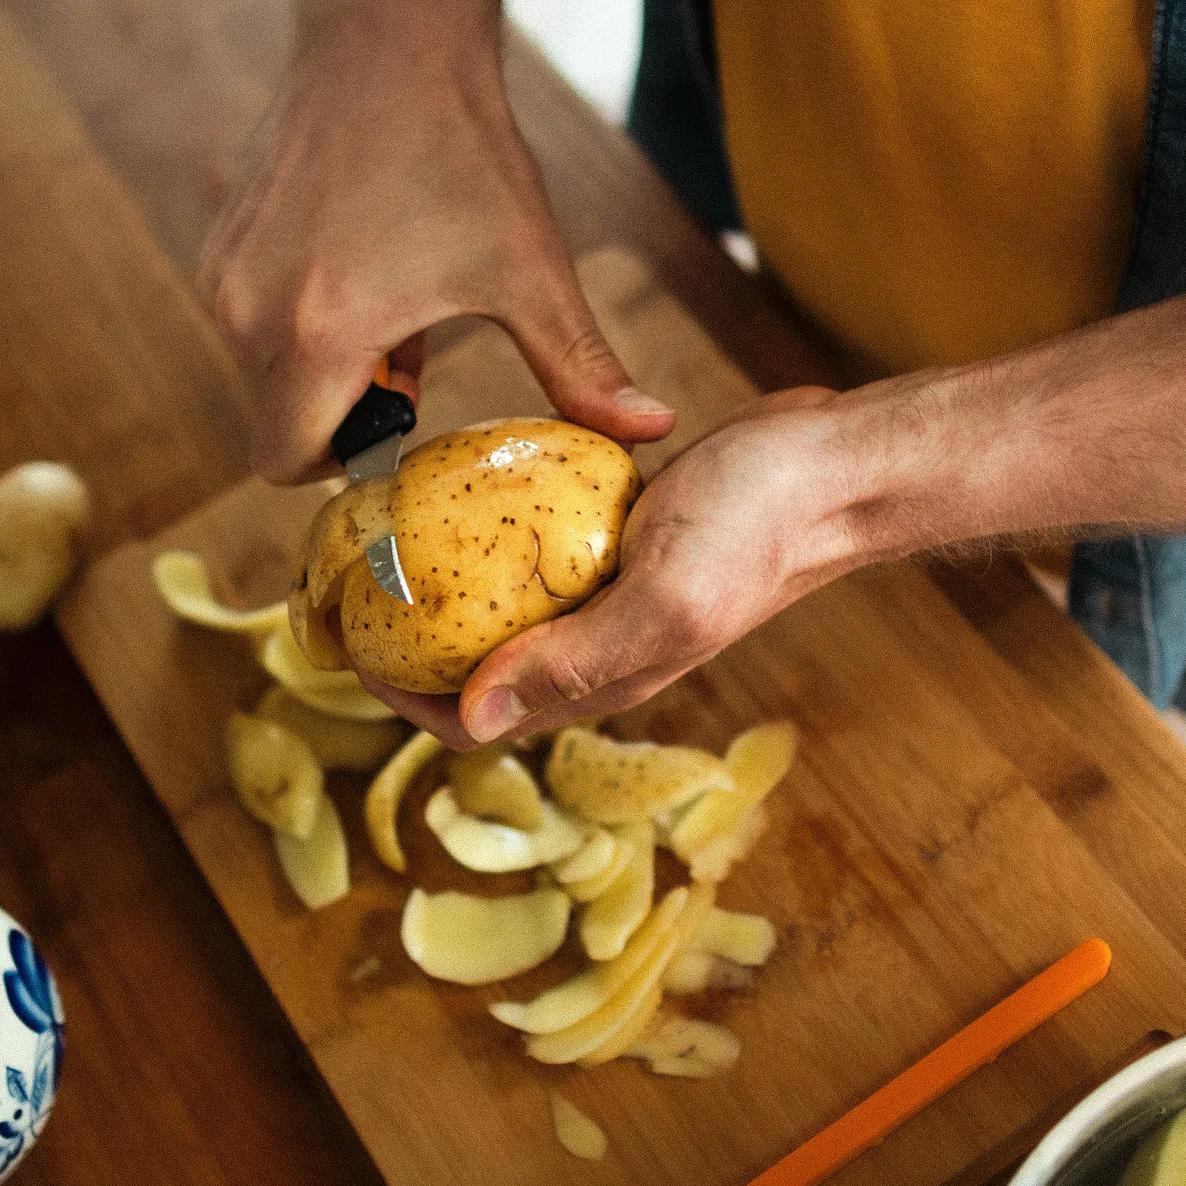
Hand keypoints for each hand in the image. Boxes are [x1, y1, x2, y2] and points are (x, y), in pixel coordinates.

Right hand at [199, 17, 671, 482]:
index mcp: (320, 331)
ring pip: (266, 374)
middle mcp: (251, 310)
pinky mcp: (218, 246)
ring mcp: (226, 274)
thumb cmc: (463, 152)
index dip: (345, 465)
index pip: (286, 462)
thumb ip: (581, 367)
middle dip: (348, 412)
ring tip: (395, 302)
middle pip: (281, 422)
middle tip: (417, 357)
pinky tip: (359, 267)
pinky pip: (252, 324)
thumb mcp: (531, 270)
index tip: (402, 425)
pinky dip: (301, 322)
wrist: (389, 36)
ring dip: (327, 366)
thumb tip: (656, 430)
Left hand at [361, 389, 859, 746]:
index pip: (479, 720)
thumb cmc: (759, 526)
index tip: (355, 644)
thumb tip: (473, 718)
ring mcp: (608, 593)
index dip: (407, 697)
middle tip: (354, 586)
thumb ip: (574, 659)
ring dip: (444, 590)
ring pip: (502, 611)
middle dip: (410, 645)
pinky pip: (534, 551)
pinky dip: (490, 535)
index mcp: (605, 678)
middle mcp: (599, 647)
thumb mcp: (662, 594)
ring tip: (390, 538)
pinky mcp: (617, 539)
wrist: (831, 465)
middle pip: (480, 669)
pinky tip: (461, 487)